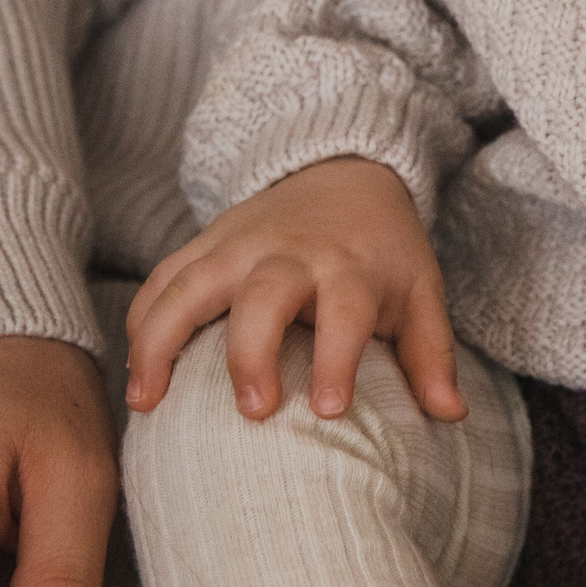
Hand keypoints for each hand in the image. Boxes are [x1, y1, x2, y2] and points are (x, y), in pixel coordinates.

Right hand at [125, 154, 461, 421]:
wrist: (343, 171)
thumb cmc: (382, 250)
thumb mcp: (420, 291)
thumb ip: (431, 353)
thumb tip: (451, 415)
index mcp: (350, 266)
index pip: (347, 309)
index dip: (339, 357)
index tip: (330, 410)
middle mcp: (290, 253)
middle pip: (264, 295)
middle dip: (253, 351)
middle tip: (251, 411)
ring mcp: (238, 244)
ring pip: (191, 284)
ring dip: (163, 340)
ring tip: (146, 401)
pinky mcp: (203, 243)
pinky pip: (161, 279)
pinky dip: (140, 321)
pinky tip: (134, 374)